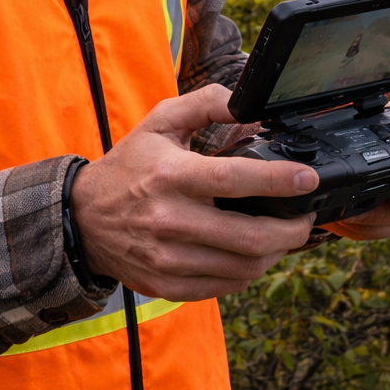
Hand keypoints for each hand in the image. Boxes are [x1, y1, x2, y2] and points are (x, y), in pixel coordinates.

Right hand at [70, 84, 318, 300]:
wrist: (82, 219)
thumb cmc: (129, 166)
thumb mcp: (160, 122)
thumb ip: (205, 104)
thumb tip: (246, 102)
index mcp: (170, 175)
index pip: (234, 180)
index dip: (278, 181)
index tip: (307, 179)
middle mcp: (169, 221)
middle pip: (248, 237)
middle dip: (291, 230)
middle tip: (306, 217)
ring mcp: (168, 259)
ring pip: (242, 268)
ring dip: (274, 253)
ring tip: (284, 235)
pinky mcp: (168, 285)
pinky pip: (224, 286)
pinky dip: (248, 272)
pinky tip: (254, 254)